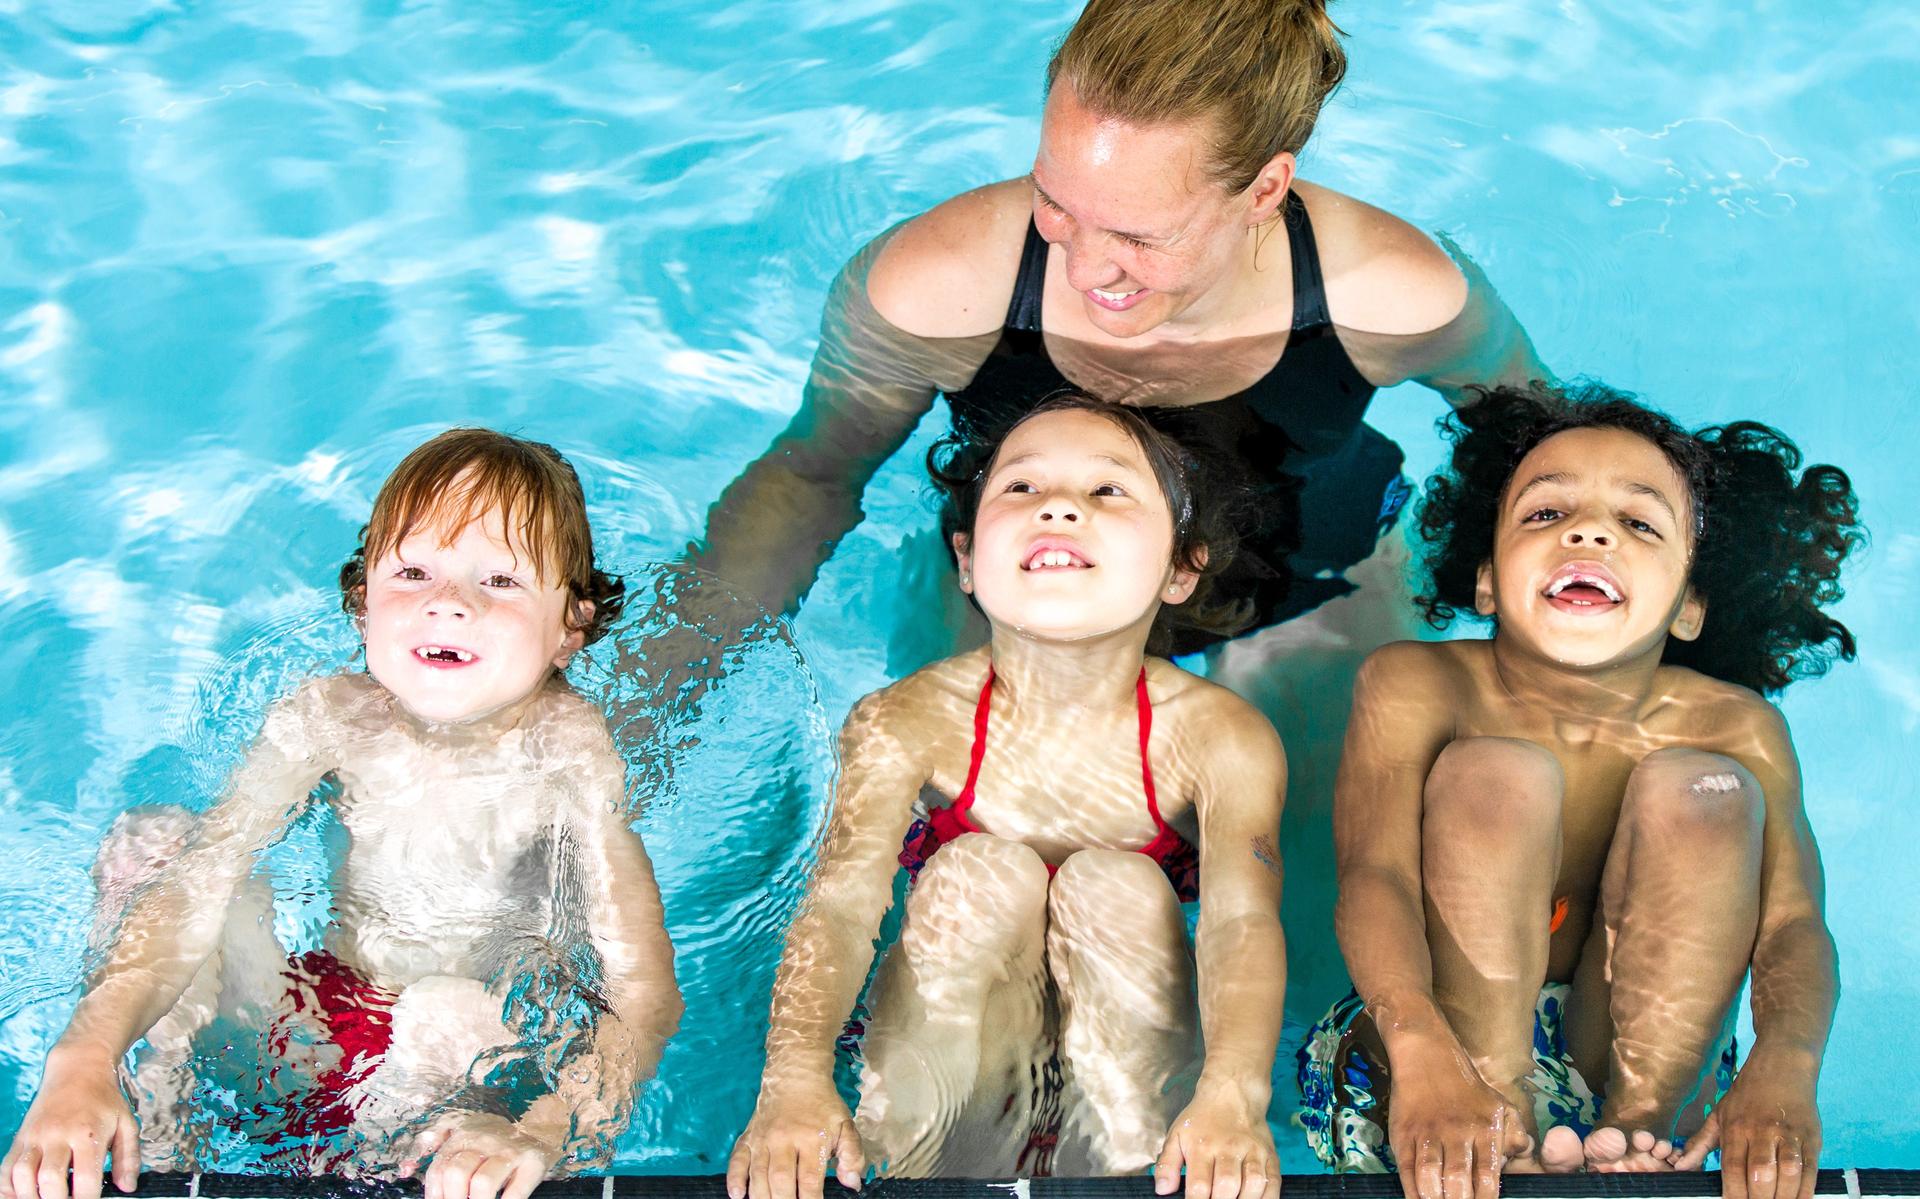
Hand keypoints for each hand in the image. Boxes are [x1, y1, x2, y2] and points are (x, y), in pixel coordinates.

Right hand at [1, 1056, 139, 1198]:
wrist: (78, 1069)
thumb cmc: (104, 1100)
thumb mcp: (126, 1123)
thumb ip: (129, 1157)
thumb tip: (127, 1187)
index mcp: (89, 1133)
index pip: (86, 1177)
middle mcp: (59, 1134)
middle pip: (50, 1178)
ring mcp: (36, 1136)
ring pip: (22, 1173)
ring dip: (30, 1195)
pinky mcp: (21, 1137)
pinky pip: (6, 1167)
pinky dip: (7, 1187)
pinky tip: (19, 1195)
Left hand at [400, 1112, 558, 1198]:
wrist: (542, 1121)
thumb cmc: (495, 1132)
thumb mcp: (461, 1125)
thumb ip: (431, 1140)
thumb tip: (404, 1169)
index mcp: (463, 1135)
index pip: (439, 1170)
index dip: (434, 1195)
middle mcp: (485, 1141)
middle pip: (457, 1175)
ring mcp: (509, 1152)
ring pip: (483, 1184)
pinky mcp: (533, 1163)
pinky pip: (515, 1193)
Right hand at [726, 1085, 864, 1198]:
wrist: (796, 1076)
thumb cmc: (823, 1105)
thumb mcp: (846, 1124)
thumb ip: (852, 1154)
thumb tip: (852, 1183)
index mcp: (811, 1138)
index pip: (810, 1179)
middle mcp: (784, 1139)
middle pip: (780, 1180)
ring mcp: (763, 1139)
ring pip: (758, 1175)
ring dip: (762, 1196)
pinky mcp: (749, 1137)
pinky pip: (737, 1160)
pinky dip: (735, 1179)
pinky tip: (738, 1195)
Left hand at [1153, 1078, 1280, 1198]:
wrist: (1233, 1093)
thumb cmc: (1203, 1119)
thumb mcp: (1176, 1135)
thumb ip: (1167, 1164)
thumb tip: (1163, 1190)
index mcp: (1203, 1146)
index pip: (1199, 1185)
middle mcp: (1229, 1149)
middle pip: (1227, 1186)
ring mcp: (1252, 1152)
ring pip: (1253, 1185)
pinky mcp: (1270, 1156)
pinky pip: (1273, 1183)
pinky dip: (1267, 1198)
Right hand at [1386, 1041, 1534, 1198]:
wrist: (1428, 1057)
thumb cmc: (1468, 1089)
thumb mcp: (1500, 1107)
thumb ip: (1514, 1135)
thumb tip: (1521, 1157)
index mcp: (1485, 1131)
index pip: (1488, 1177)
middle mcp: (1457, 1134)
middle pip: (1458, 1181)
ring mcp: (1428, 1135)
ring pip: (1429, 1177)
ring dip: (1434, 1198)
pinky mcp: (1404, 1134)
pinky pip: (1406, 1169)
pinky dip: (1411, 1191)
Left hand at [1672, 1051, 1820, 1198]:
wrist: (1783, 1066)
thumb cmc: (1746, 1095)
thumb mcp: (1718, 1114)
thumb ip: (1700, 1143)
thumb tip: (1681, 1166)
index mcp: (1736, 1127)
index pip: (1733, 1167)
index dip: (1734, 1193)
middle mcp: (1762, 1132)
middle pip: (1761, 1173)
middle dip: (1759, 1198)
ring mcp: (1789, 1135)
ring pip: (1788, 1172)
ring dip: (1783, 1197)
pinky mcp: (1812, 1138)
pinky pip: (1810, 1170)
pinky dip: (1805, 1190)